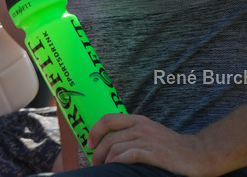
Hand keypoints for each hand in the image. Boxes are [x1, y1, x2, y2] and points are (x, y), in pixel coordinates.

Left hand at [89, 113, 207, 175]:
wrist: (200, 154)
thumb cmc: (173, 147)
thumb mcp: (151, 133)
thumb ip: (133, 133)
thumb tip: (111, 144)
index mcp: (139, 120)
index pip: (108, 119)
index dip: (95, 131)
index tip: (89, 144)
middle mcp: (141, 127)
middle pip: (109, 138)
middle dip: (97, 153)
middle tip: (94, 164)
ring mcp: (148, 140)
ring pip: (116, 148)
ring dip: (106, 161)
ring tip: (105, 170)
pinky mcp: (154, 154)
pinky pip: (128, 156)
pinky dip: (117, 163)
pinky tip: (115, 169)